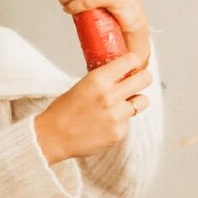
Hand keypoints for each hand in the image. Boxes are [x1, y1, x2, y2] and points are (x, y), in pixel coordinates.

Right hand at [34, 53, 152, 163]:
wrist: (53, 137)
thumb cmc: (63, 111)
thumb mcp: (82, 86)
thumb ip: (104, 80)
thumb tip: (122, 75)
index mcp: (98, 80)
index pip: (130, 60)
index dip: (134, 61)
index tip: (134, 63)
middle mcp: (110, 96)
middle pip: (145, 79)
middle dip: (143, 78)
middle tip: (138, 80)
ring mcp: (117, 116)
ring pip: (143, 101)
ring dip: (135, 100)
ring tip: (122, 104)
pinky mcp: (119, 132)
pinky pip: (129, 121)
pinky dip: (121, 120)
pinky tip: (105, 122)